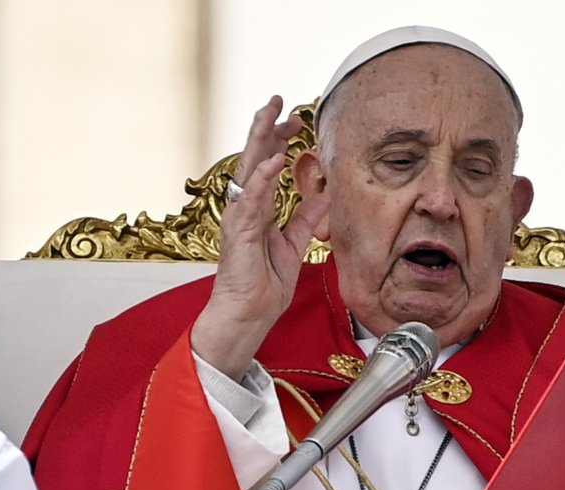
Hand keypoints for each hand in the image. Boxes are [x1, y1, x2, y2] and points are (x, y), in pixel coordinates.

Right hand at [191, 95, 330, 378]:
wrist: (249, 314)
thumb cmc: (263, 284)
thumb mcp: (295, 244)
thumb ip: (306, 218)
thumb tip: (324, 194)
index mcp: (258, 209)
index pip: (267, 165)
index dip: (279, 140)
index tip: (296, 122)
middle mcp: (245, 207)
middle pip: (254, 157)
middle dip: (265, 126)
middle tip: (278, 100)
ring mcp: (240, 217)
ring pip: (248, 169)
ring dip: (259, 140)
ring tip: (270, 113)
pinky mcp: (240, 231)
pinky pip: (252, 199)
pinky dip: (262, 177)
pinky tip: (274, 158)